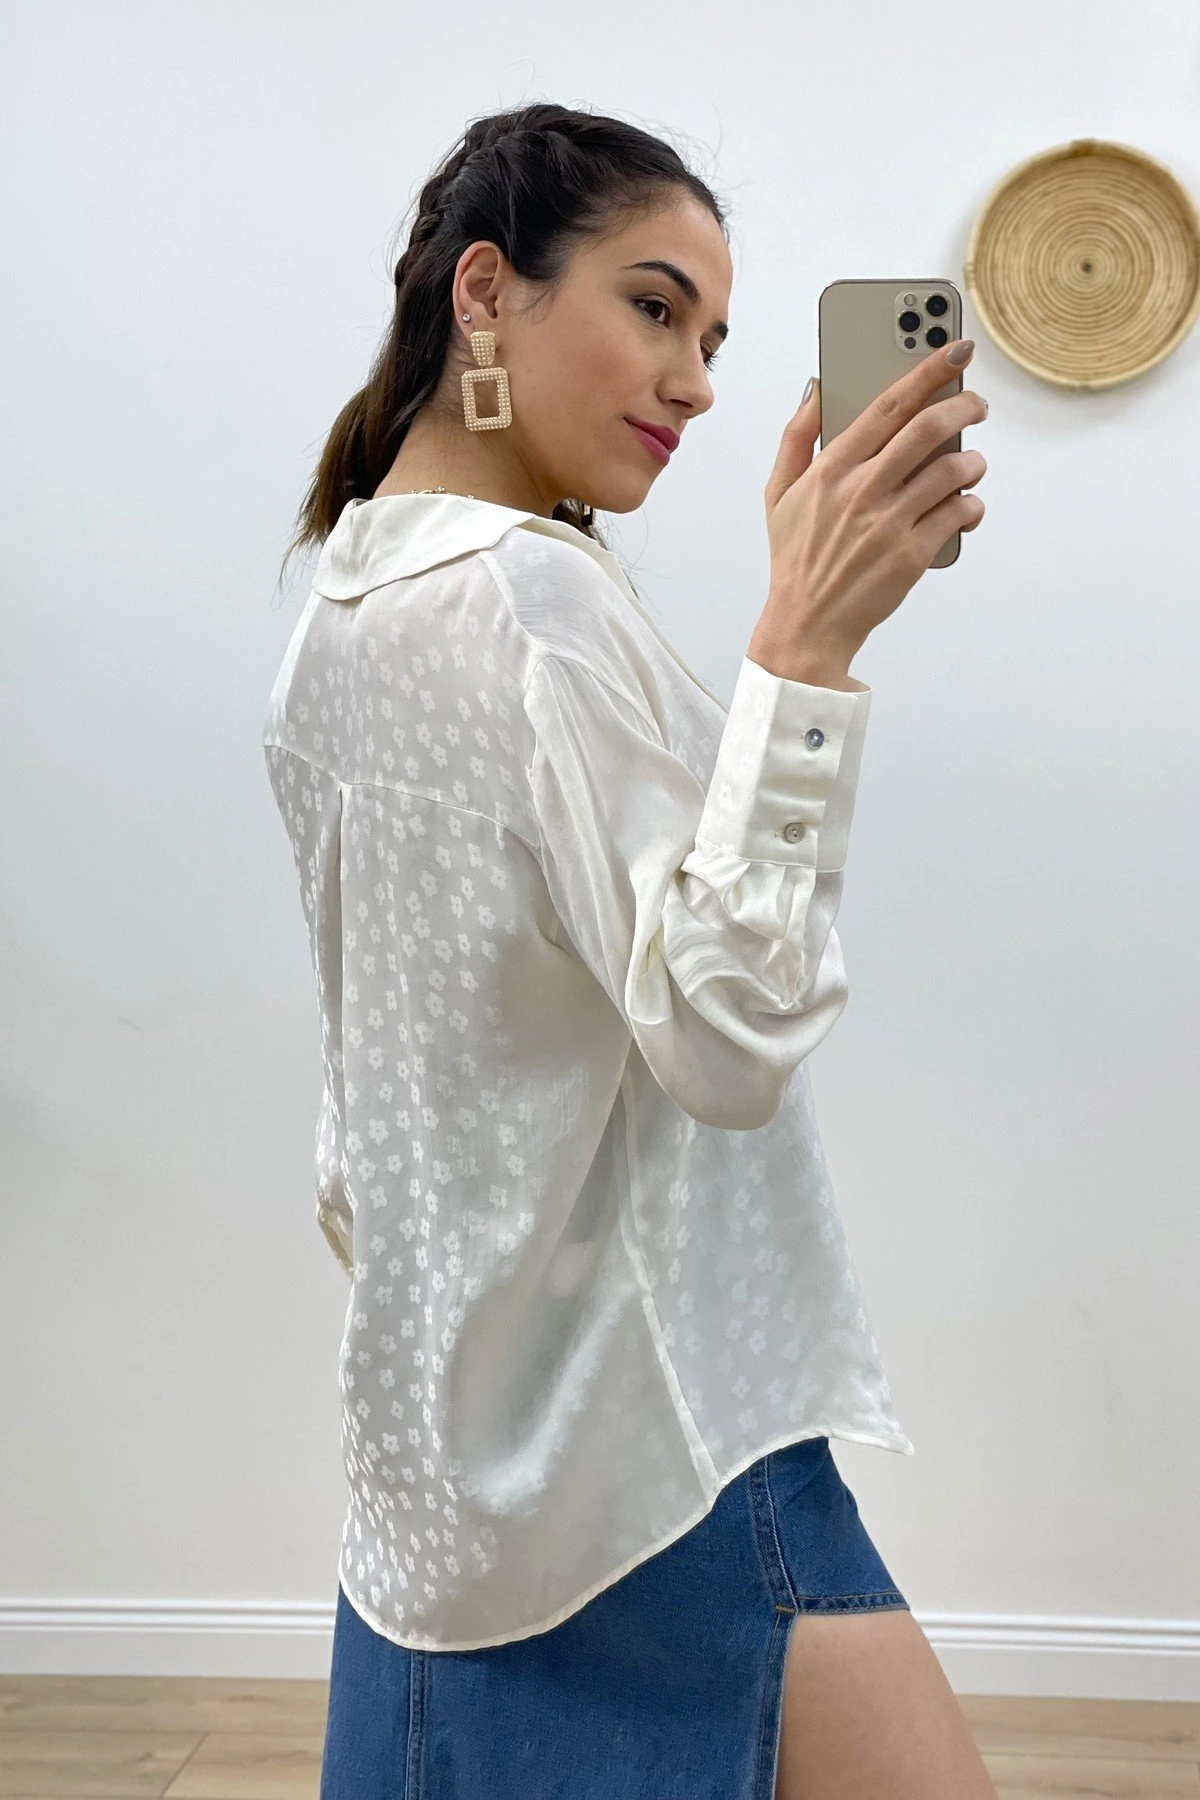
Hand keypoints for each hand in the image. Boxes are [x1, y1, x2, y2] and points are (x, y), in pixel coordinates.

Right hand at [758, 340, 987, 668]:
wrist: (807, 625)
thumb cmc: (796, 559)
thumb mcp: (779, 493)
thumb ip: (796, 435)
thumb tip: (816, 387)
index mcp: (830, 469)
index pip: (888, 404)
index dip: (928, 369)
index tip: (955, 350)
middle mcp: (862, 491)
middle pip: (928, 429)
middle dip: (964, 406)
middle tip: (976, 405)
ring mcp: (889, 523)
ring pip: (953, 471)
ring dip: (973, 462)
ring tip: (970, 465)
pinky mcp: (913, 555)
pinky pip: (960, 514)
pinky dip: (972, 505)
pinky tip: (965, 506)